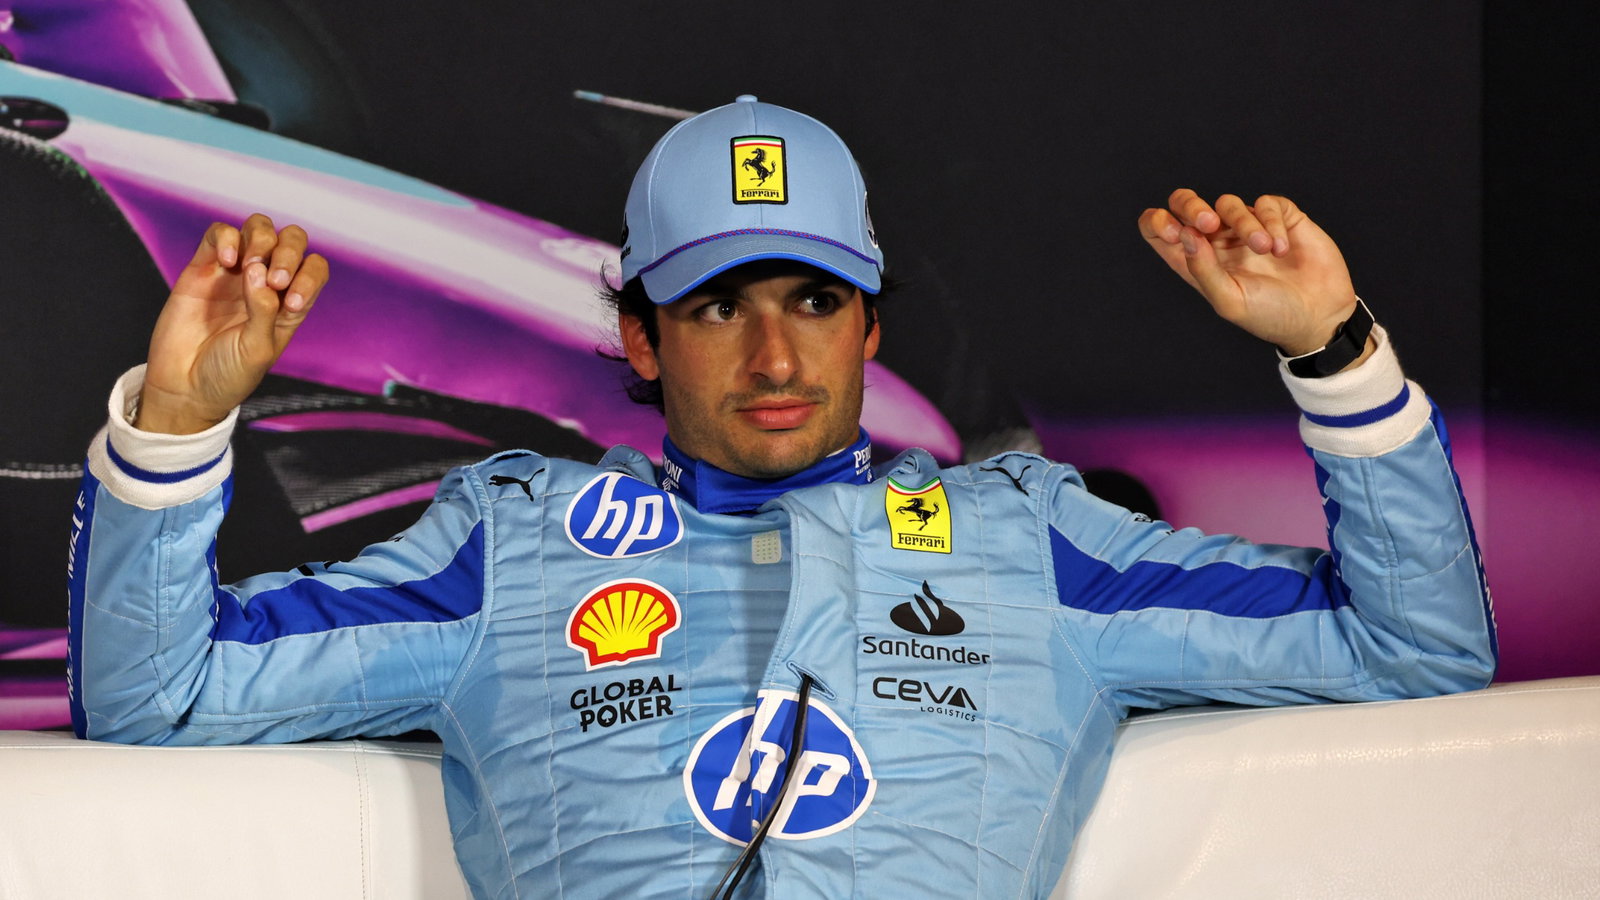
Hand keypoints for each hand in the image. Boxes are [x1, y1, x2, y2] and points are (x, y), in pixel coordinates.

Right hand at [136, 215, 328, 433]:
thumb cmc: (228, 374)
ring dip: (262, 240)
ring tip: (248, 267)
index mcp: (289, 304)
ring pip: (259, 229)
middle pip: (291, 240)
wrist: (184, 387)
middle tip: (274, 280)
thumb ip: (264, 310)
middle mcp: (266, 283)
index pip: (314, 269)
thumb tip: (260, 269)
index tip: (291, 303)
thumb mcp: (257, 349)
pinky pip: (220, 233)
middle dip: (288, 251)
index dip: (309, 276)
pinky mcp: (203, 267)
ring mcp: (235, 272)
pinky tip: (227, 262)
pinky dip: (228, 238)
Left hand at [1138, 190, 1364, 357]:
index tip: (1176, 232)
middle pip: (1186, 203)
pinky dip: (1271, 222)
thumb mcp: (1230, 300)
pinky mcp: (1279, 218)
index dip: (1157, 223)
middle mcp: (1217, 241)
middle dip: (1190, 205)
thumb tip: (1185, 234)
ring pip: (1229, 203)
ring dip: (1245, 224)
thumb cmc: (1270, 315)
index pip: (1158, 230)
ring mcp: (1246, 227)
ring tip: (1263, 250)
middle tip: (1209, 224)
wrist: (1319, 316)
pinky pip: (1266, 204)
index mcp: (1196, 261)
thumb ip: (1203, 269)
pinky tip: (1281, 248)